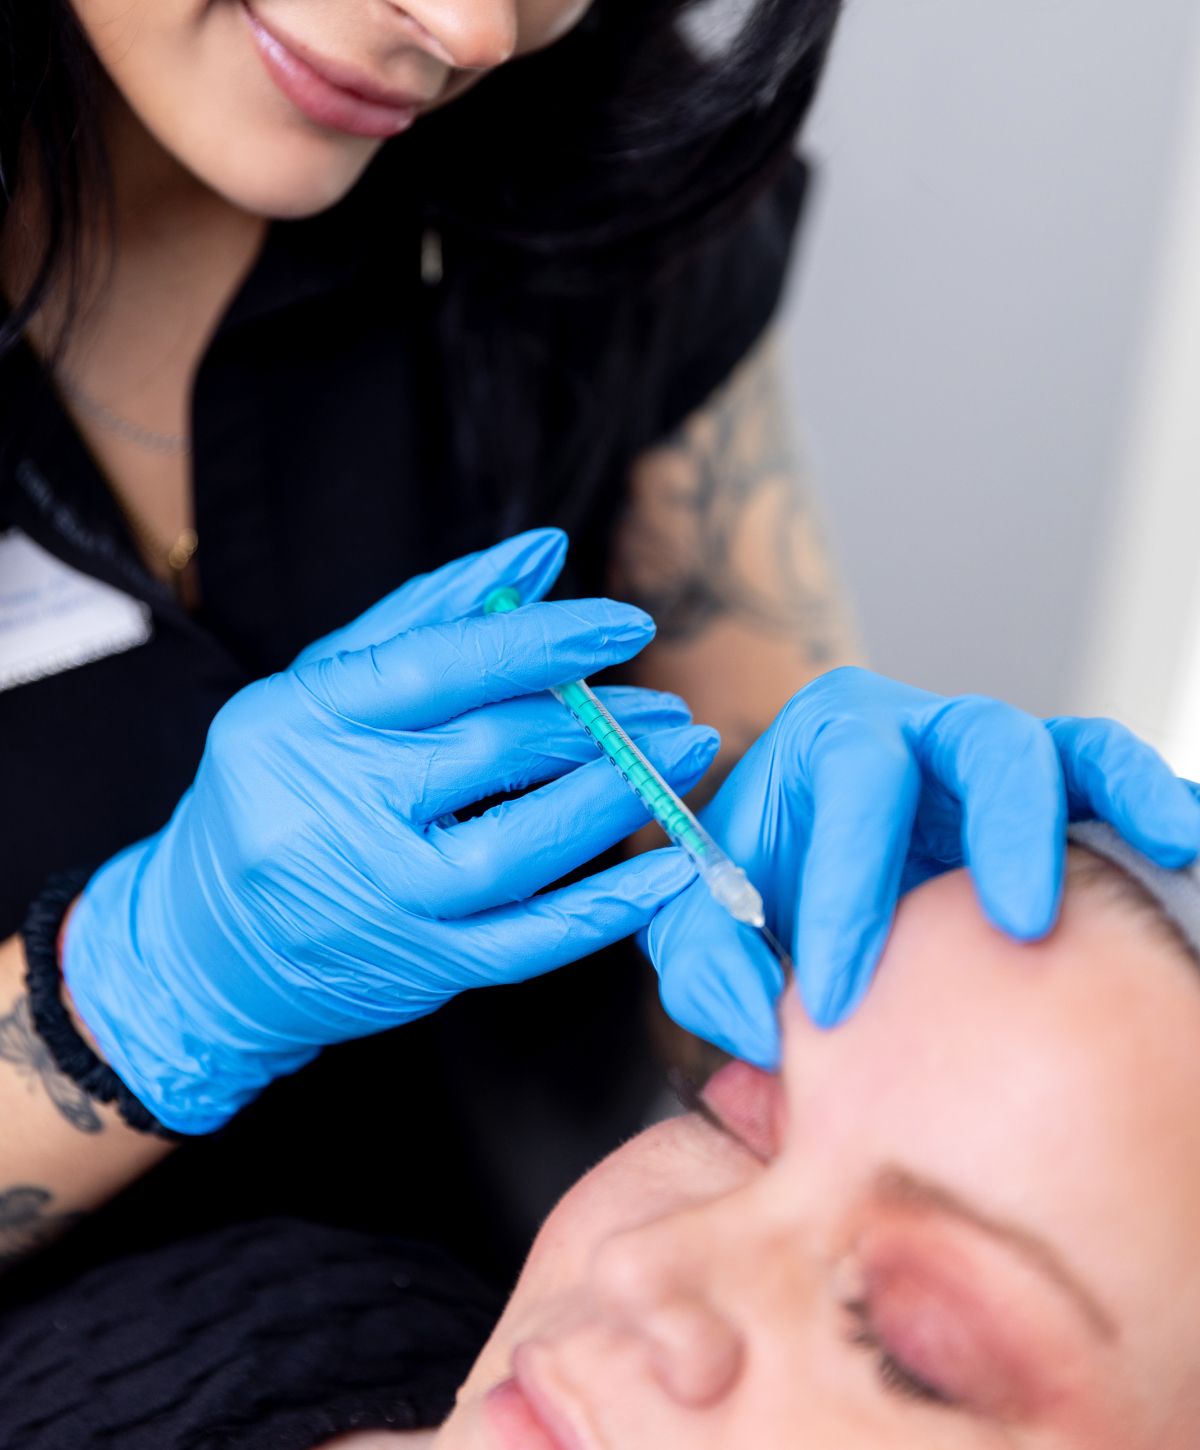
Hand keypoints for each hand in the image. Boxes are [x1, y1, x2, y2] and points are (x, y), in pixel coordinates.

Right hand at [65, 533, 716, 1132]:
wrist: (208, 948)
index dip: (543, 640)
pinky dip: (608, 909)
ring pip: (519, 847)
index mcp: (301, 719)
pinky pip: (531, 942)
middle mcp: (331, 808)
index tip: (629, 625)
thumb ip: (433, 615)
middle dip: (601, 723)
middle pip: (493, 748)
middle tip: (670, 710)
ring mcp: (376, 898)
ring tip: (679, 761)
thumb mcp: (326, 687)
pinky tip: (667, 871)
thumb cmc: (281, 790)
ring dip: (618, 798)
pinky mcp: (417, 968)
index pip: (439, 664)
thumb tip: (544, 553)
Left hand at [645, 667, 1199, 1065]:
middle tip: (1016, 926)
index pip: (853, 787)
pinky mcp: (1051, 794)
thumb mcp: (700, 918)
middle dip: (1003, 831)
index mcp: (830, 740)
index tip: (833, 998)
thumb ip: (701, 958)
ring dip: (1107, 802)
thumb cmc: (761, 890)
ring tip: (1152, 853)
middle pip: (979, 742)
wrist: (818, 884)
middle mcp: (921, 733)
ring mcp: (992, 761)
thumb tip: (753, 1019)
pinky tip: (1183, 844)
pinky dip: (1149, 800)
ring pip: (1061, 751)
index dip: (846, 891)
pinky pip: (1109, 777)